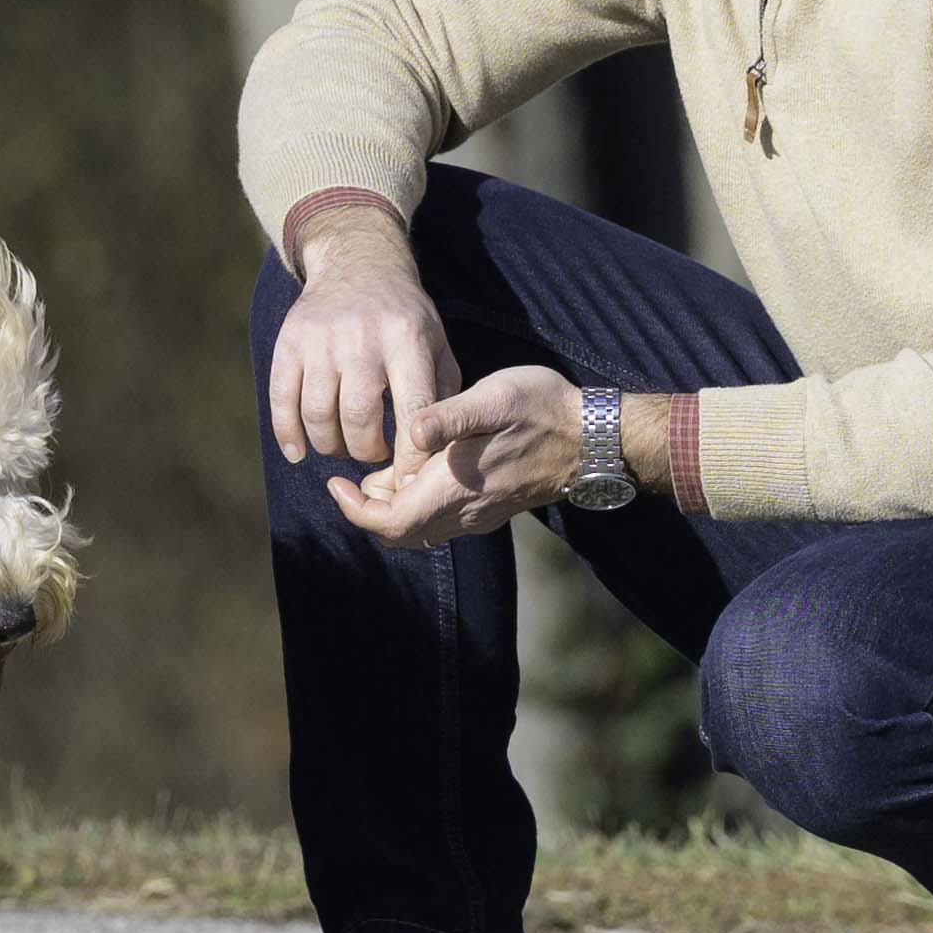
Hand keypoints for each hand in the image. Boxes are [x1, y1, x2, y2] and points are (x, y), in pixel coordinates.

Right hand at [268, 213, 454, 467]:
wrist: (357, 263)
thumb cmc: (405, 317)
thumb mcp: (437, 344)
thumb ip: (442, 394)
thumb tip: (438, 454)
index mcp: (407, 339)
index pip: (413, 410)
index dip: (411, 455)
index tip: (409, 478)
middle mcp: (362, 338)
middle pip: (359, 418)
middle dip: (366, 452)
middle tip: (372, 454)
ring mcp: (321, 340)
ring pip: (318, 416)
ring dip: (330, 446)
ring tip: (342, 446)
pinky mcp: (290, 342)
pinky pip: (282, 400)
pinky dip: (288, 435)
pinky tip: (298, 452)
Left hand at [327, 367, 585, 548]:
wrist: (596, 437)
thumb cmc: (543, 409)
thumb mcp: (494, 399)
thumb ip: (449, 418)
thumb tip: (411, 433)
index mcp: (456, 489)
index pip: (390, 522)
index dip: (356, 510)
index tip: (336, 482)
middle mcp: (466, 513)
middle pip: (400, 532)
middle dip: (370, 508)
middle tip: (355, 471)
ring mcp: (481, 515)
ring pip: (420, 529)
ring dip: (393, 505)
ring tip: (383, 465)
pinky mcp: (492, 508)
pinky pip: (441, 520)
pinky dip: (416, 503)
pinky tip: (418, 467)